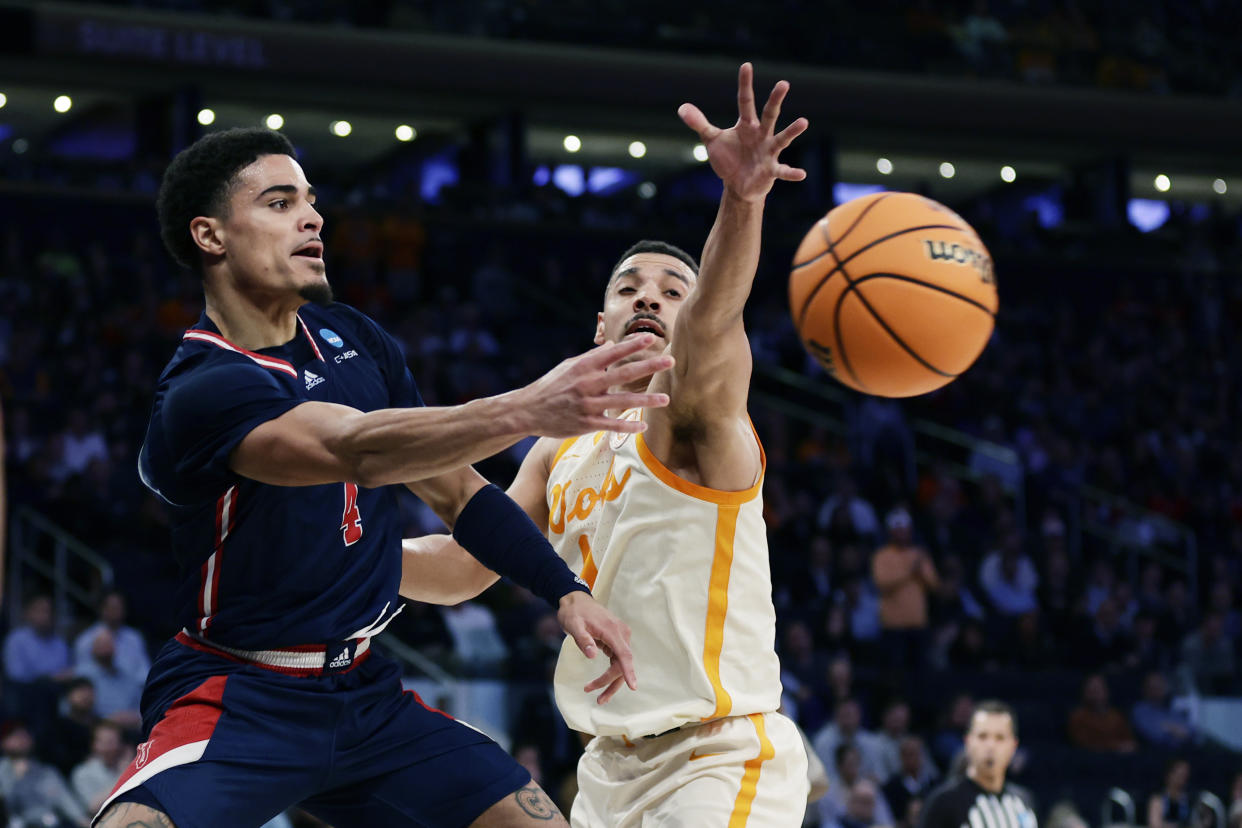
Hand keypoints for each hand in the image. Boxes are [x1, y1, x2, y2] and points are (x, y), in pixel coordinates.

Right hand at [520, 334, 672, 436]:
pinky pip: (611, 425)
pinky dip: (628, 426)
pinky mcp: (585, 424)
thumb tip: (612, 345)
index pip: (612, 352)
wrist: (528, 410)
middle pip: (623, 374)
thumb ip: (592, 357)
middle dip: (648, 367)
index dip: (632, 344)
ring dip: (646, 401)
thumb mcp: (568, 366)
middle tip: (670, 361)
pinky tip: (643, 424)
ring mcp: (587, 405)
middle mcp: (587, 384)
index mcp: (583, 366)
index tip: (650, 337)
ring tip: (665, 399)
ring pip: (622, 402)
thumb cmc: (551, 386)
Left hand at [557, 591, 636, 703]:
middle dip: (611, 682)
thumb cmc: (574, 612)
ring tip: (600, 698)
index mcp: (612, 630)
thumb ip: (583, 639)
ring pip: (621, 664)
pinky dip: (611, 673)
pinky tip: (602, 682)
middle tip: (598, 699)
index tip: (633, 686)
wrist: (576, 600)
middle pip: (622, 663)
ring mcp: (620, 636)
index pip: (624, 654)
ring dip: (612, 681)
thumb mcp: (573, 625)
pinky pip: (617, 660)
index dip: (629, 671)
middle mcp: (621, 633)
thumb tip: (592, 656)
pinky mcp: (616, 640)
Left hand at [678, 62, 808, 202]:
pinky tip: (801, 174)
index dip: (745, 84)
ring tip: (803, 122)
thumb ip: (699, 124)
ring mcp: (768, 151)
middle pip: (769, 114)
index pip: (745, 101)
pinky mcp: (771, 170)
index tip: (746, 65)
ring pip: (782, 138)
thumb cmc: (728, 158)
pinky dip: (791, 173)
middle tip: (783, 83)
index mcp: (746, 125)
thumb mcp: (711, 140)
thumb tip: (682, 107)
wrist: (738, 184)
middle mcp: (761, 134)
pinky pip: (783, 171)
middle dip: (775, 100)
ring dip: (792, 131)